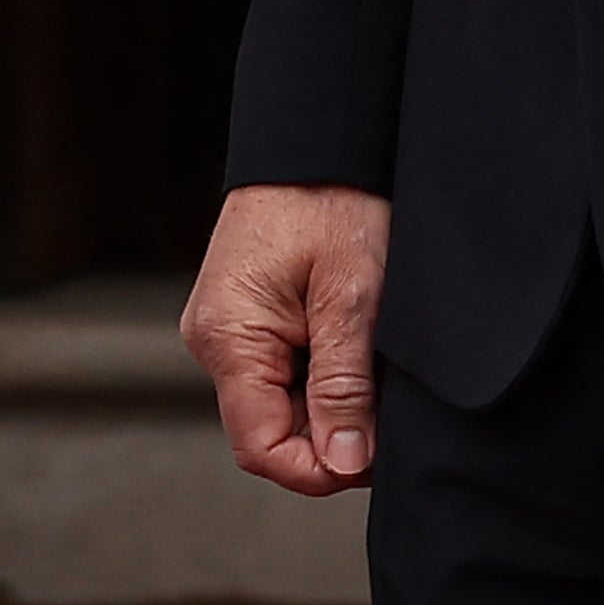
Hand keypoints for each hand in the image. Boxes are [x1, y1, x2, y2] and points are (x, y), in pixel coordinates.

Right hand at [185, 184, 392, 495]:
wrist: (319, 135)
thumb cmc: (334, 200)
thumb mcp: (352, 295)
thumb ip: (343, 384)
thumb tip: (344, 462)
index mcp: (230, 338)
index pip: (261, 449)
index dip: (320, 468)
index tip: (374, 453)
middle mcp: (216, 341)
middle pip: (271, 431)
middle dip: (332, 433)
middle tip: (388, 401)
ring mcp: (228, 328)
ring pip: (280, 404)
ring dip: (331, 402)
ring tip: (374, 361)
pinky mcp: (247, 316)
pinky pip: (282, 371)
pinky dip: (324, 372)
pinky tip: (357, 344)